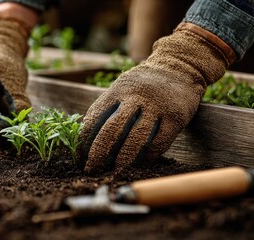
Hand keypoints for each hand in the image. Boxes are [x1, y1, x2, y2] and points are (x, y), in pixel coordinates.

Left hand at [77, 23, 234, 173]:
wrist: (179, 67)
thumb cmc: (143, 83)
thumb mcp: (122, 86)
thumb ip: (107, 106)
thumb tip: (85, 135)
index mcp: (118, 89)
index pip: (95, 116)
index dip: (85, 139)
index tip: (79, 155)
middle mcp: (136, 97)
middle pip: (112, 129)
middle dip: (98, 153)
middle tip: (91, 169)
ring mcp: (157, 107)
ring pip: (136, 139)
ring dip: (122, 160)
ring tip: (113, 172)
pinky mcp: (175, 118)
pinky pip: (158, 143)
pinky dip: (146, 158)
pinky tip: (137, 166)